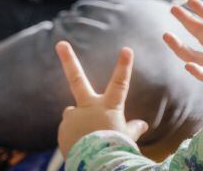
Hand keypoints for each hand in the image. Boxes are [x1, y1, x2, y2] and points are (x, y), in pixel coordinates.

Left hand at [56, 42, 149, 156]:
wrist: (97, 165)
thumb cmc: (116, 151)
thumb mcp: (127, 140)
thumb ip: (132, 129)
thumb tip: (142, 124)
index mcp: (108, 108)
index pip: (119, 84)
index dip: (124, 66)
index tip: (126, 49)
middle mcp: (88, 108)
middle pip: (77, 78)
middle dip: (69, 59)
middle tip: (60, 43)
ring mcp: (73, 116)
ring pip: (75, 114)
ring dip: (81, 124)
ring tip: (90, 141)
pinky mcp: (63, 127)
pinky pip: (69, 129)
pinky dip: (75, 136)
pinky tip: (82, 147)